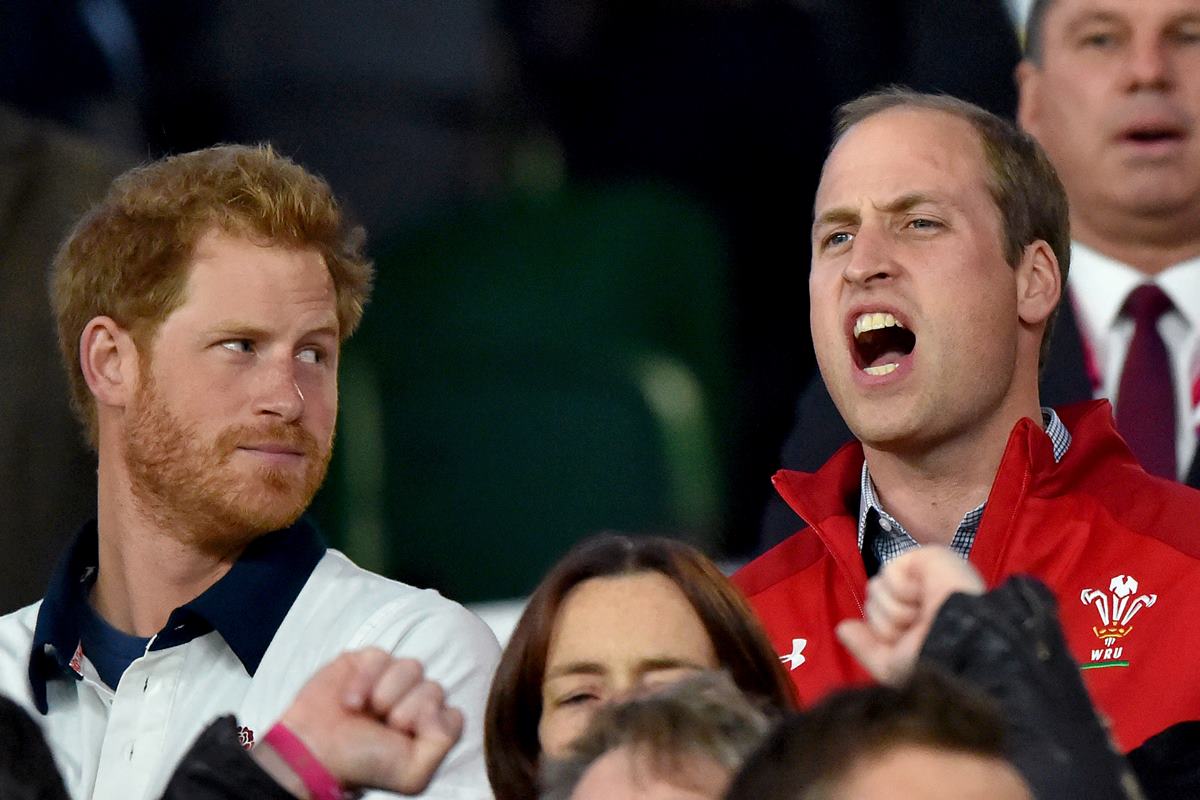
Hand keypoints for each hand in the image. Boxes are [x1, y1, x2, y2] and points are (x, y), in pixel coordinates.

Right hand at [267, 648, 463, 795]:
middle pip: (433, 687)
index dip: (428, 723)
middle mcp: (413, 701)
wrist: (312, 752)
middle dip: (405, 710)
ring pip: (412, 667)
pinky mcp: (367, 662)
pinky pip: (382, 656)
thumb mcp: (412, 773)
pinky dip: (364, 679)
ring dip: (385, 693)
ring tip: (365, 713)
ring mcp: (392, 679)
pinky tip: (350, 700)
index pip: (451, 712)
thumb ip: (443, 742)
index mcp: (427, 727)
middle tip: (381, 726)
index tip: (403, 738)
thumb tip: (443, 708)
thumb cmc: (361, 763)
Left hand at [836, 546, 983, 684]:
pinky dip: (902, 590)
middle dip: (888, 622)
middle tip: (919, 628)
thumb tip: (842, 627)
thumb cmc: (933, 661)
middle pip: (872, 602)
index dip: (884, 633)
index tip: (909, 643)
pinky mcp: (927, 557)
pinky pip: (888, 572)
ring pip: (875, 588)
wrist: (961, 644)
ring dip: (895, 609)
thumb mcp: (893, 666)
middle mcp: (920, 598)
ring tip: (923, 614)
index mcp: (917, 622)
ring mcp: (924, 576)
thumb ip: (865, 648)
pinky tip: (926, 596)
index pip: (876, 618)